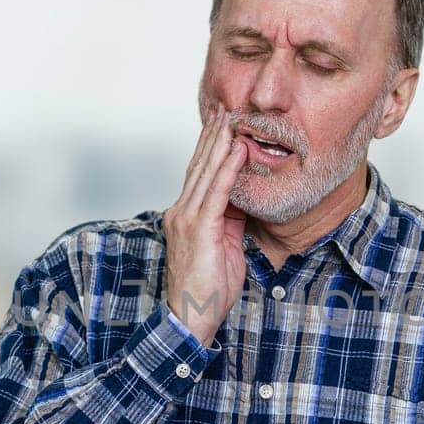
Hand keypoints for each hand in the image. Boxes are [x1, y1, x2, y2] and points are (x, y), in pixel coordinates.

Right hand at [162, 98, 247, 346]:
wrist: (191, 317)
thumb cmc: (208, 289)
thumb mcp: (224, 246)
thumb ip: (230, 219)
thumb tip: (243, 198)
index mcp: (185, 215)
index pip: (198, 174)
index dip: (210, 147)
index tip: (221, 123)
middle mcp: (181, 211)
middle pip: (199, 165)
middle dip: (213, 135)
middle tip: (224, 107)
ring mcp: (187, 219)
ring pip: (205, 172)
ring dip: (220, 143)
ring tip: (231, 118)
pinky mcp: (198, 229)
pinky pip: (217, 193)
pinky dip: (228, 169)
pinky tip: (237, 151)